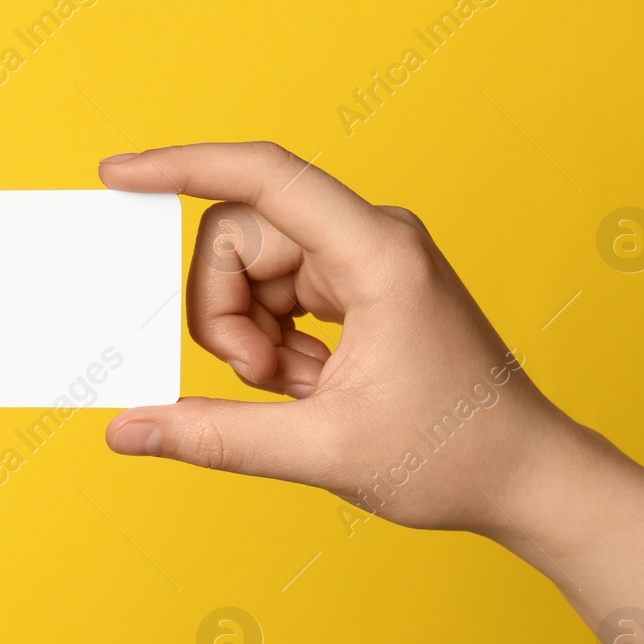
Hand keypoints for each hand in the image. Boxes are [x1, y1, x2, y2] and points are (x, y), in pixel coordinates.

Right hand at [100, 141, 581, 534]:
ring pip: (252, 271)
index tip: (117, 175)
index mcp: (376, 252)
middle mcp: (372, 238)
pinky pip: (278, 293)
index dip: (181, 166)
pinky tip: (312, 388)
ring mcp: (366, 260)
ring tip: (300, 394)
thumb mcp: (321, 451)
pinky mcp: (361, 286)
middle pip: (240, 238)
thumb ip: (214, 437)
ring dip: (251, 337)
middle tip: (262, 383)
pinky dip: (274, 344)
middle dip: (225, 314)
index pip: (263, 175)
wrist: (525, 476)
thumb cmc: (452, 455)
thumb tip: (128, 431)